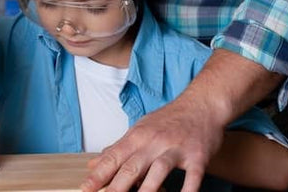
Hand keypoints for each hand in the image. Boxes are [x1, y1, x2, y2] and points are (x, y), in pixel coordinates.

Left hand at [82, 92, 227, 191]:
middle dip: (116, 187)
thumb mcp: (140, 129)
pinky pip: (192, 176)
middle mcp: (154, 142)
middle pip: (131, 167)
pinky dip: (187, 190)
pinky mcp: (197, 156)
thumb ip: (118, 148)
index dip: (98, 175)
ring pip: (158, 171)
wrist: (202, 104)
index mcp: (137, 136)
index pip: (113, 158)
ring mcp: (176, 149)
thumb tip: (94, 165)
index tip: (85, 188)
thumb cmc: (170, 119)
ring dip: (147, 190)